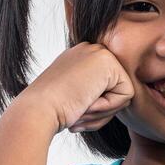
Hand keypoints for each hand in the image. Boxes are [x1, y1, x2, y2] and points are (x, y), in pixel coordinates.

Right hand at [18, 41, 134, 134]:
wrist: (38, 110)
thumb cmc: (51, 111)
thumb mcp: (72, 97)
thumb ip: (93, 94)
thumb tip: (119, 98)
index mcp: (79, 58)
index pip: (106, 89)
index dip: (95, 108)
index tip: (74, 113)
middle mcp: (90, 50)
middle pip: (116, 90)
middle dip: (102, 110)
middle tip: (78, 114)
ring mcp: (99, 52)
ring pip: (123, 94)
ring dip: (104, 111)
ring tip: (80, 109)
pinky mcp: (108, 62)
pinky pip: (127, 95)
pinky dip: (109, 107)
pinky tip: (87, 103)